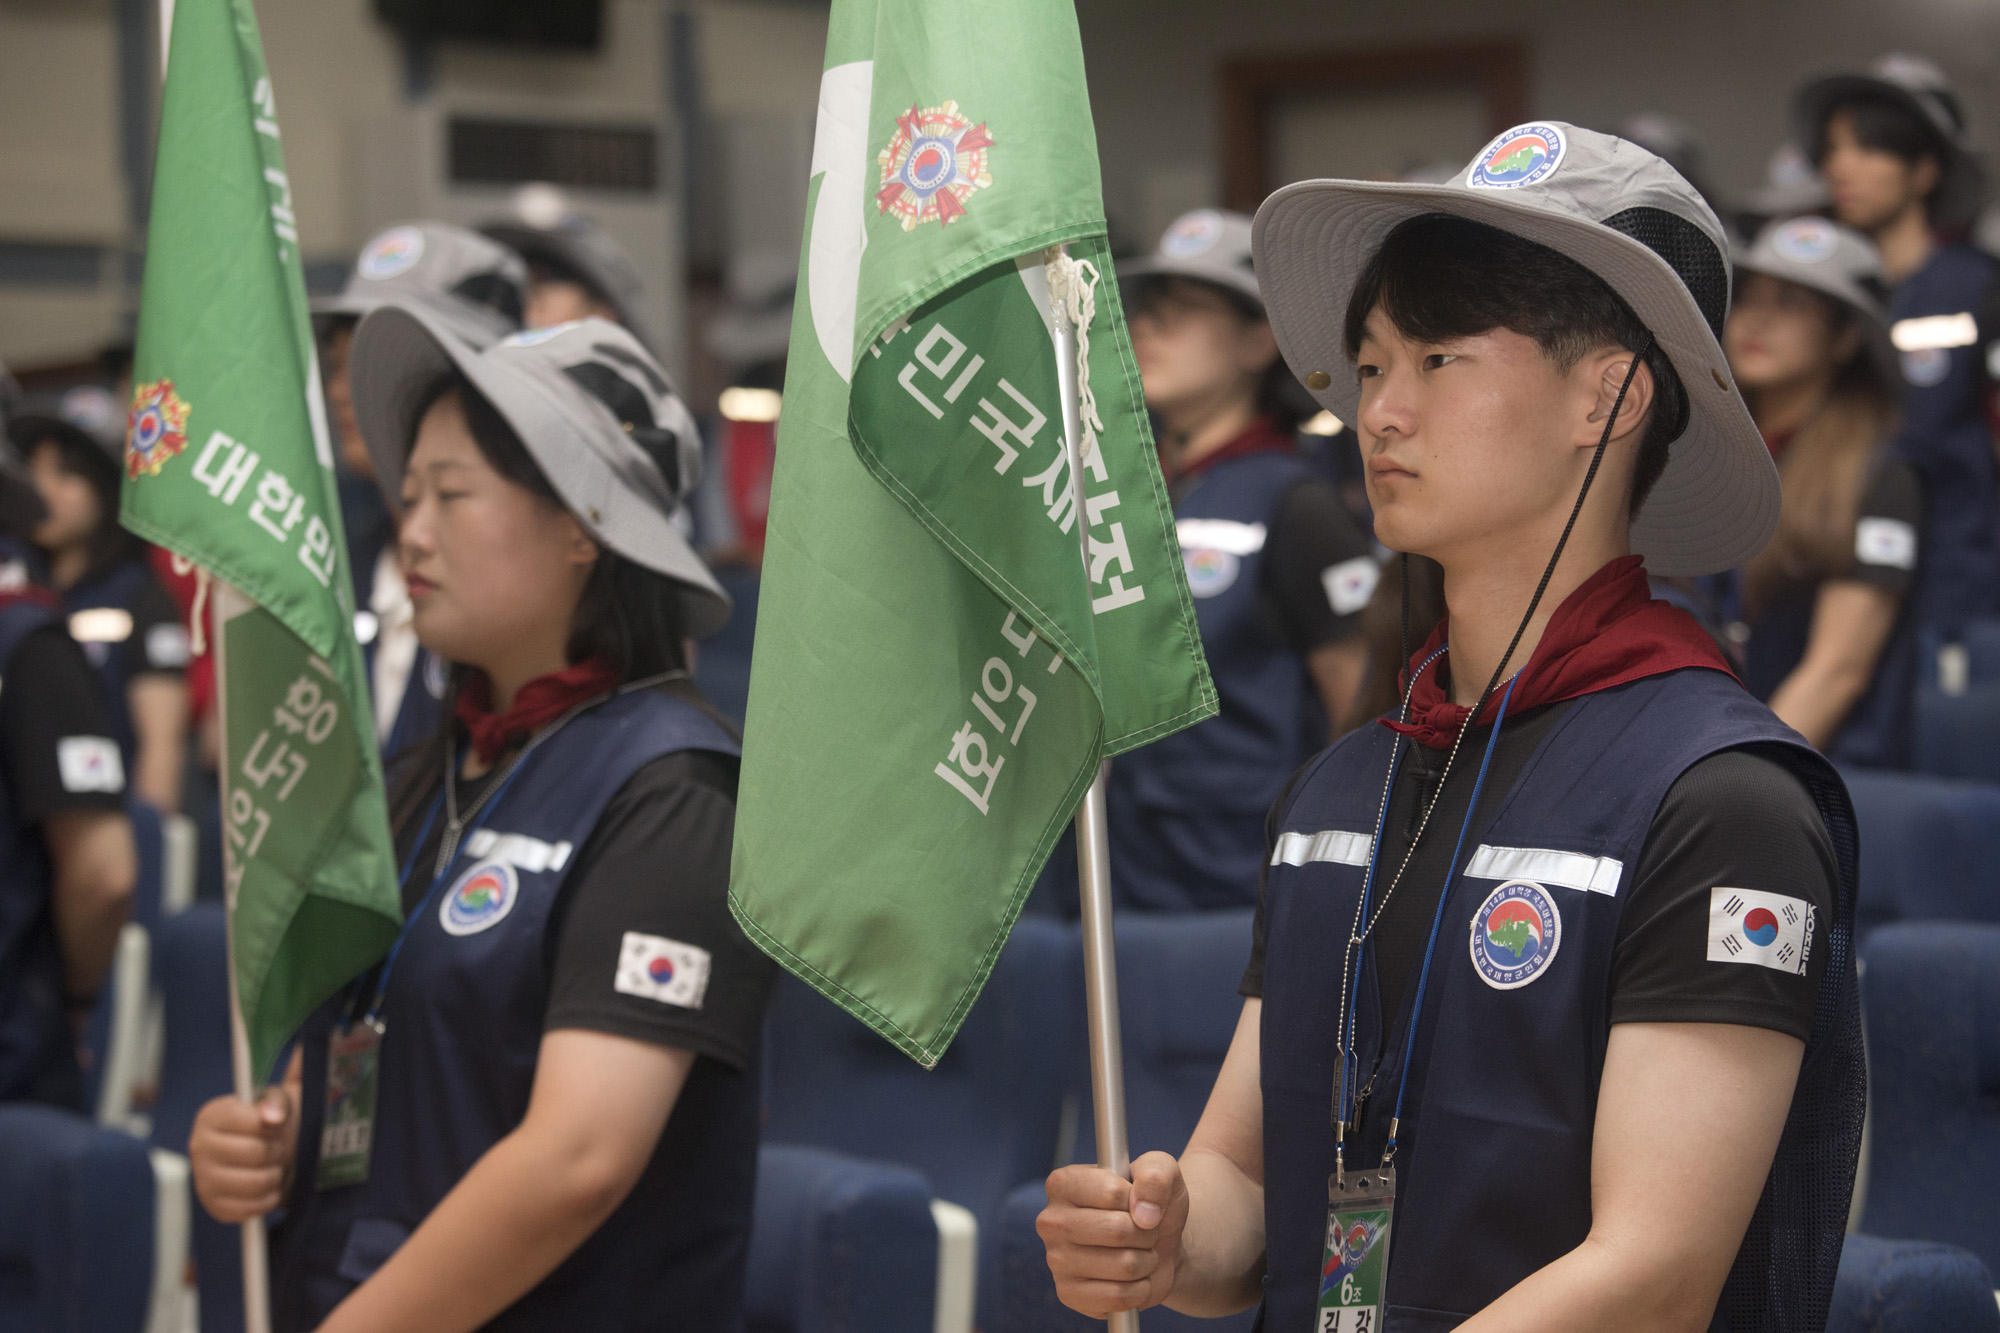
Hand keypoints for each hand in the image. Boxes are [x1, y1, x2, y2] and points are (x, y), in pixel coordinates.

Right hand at [189, 1087, 298, 1222]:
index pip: (253, 1122)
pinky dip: (269, 1198)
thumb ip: (277, 1101)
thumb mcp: (276, 1102)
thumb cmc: (268, 1125)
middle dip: (277, 1151)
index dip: (274, 1125)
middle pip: (256, 1153)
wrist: (262, 1154)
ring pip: (257, 1182)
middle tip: (275, 1148)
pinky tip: (266, 1186)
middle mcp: (199, 1147)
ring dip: (275, 1175)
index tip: (272, 1126)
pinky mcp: (213, 1206)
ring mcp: (203, 1179)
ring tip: (271, 1166)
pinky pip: (252, 1208)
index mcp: (211, 1116)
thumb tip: (272, 1118)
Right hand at [1037, 1151, 1189, 1317]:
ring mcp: (1056, 1261)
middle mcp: (1051, 1221)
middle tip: (1144, 1231)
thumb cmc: (1151, 1203)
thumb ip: (1155, 1175)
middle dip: (1147, 1233)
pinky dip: (1140, 1289)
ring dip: (1147, 1261)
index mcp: (1062, 1183)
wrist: (1159, 1246)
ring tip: (1140, 1253)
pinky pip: (1119, 1297)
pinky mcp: (1068, 1294)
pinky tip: (1133, 1279)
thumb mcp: (1160, 1170)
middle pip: (1118, 1230)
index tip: (1137, 1202)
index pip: (1111, 1192)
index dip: (1138, 1199)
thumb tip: (1144, 1214)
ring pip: (1124, 1265)